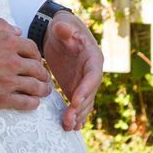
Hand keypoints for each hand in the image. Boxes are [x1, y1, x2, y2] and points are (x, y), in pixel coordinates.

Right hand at [0, 15, 52, 111]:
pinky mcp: (1, 98)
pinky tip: (33, 102)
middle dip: (42, 73)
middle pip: (38, 68)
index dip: (36, 55)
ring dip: (42, 89)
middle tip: (42, 77)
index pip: (33, 49)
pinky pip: (25, 103)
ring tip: (44, 91)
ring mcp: (8, 81)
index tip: (35, 60)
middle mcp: (12, 62)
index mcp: (8, 42)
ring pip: (35, 86)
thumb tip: (16, 30)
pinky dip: (32, 103)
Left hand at [43, 11, 102, 130]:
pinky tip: (70, 127)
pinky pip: (78, 104)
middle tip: (68, 120)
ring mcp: (84, 82)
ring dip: (78, 115)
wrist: (60, 34)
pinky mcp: (76, 87)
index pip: (93, 76)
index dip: (86, 89)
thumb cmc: (62, 28)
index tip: (74, 101)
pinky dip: (76, 115)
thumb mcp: (63, 25)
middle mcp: (92, 72)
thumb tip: (63, 29)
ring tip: (68, 127)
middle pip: (89, 93)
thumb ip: (64, 29)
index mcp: (93, 58)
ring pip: (85, 102)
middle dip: (80, 108)